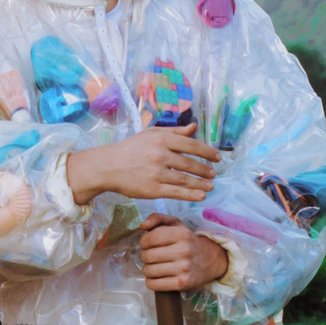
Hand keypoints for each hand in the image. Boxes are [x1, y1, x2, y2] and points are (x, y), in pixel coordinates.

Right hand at [65, 129, 219, 205]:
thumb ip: (174, 132)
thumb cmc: (130, 148)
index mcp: (161, 139)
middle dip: (205, 170)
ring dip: (201, 184)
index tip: (217, 158)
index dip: (207, 152)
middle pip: (190, 164)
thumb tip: (195, 128)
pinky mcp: (152, 189)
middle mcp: (160, 155)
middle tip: (213, 174)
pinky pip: (176, 192)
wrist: (108, 166)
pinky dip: (190, 194)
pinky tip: (200, 195)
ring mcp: (156, 173)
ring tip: (210, 186)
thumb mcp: (151, 134)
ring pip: (185, 180)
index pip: (192, 145)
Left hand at [139, 215, 229, 291]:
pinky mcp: (182, 284)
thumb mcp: (175, 224)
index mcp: (181, 234)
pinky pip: (153, 284)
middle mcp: (184, 251)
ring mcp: (184, 268)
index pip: (150, 239)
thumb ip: (157, 218)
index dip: (143, 242)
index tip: (147, 244)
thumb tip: (142, 225)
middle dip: (145, 256)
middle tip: (153, 256)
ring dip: (148, 269)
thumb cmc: (187, 241)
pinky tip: (158, 276)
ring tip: (156, 266)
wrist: (210, 260)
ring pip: (148, 271)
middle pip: (147, 256)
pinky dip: (151, 281)